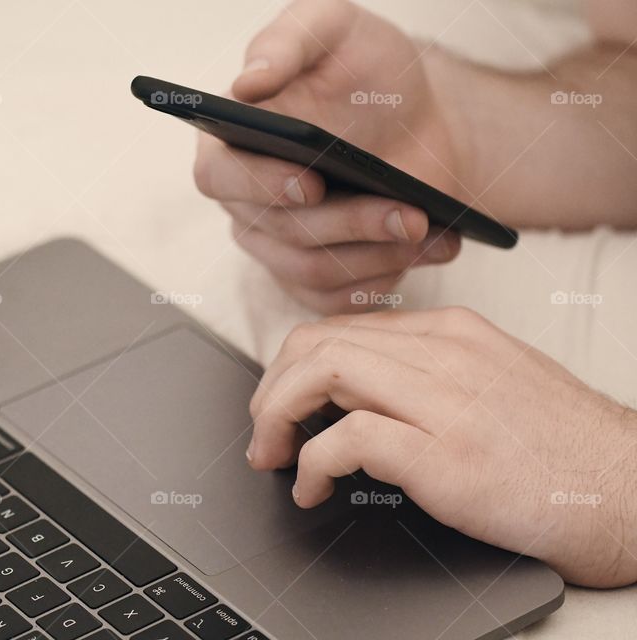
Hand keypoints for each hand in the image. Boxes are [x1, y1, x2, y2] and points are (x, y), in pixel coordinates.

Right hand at [193, 0, 467, 313]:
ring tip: (431, 229)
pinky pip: (335, 301)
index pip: (219, 178)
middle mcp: (244, 203)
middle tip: (408, 212)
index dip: (259, 187)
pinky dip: (383, 281)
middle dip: (349, 225)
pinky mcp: (312, 278)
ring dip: (376, 255)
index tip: (311, 184)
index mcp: (229, 143)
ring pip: (311, 272)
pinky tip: (424, 252)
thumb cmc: (367, 71)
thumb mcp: (333, 28)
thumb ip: (287, 41)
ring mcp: (276, 247)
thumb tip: (246, 83)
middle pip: (278, 234)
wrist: (418, 121)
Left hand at [247, 307, 636, 586]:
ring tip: (272, 456)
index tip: (279, 402)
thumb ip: (426, 374)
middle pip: (319, 346)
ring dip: (277, 418)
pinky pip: (348, 439)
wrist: (630, 490)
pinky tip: (312, 488)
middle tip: (263, 433)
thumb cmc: (560, 446)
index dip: (291, 367)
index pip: (341, 329)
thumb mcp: (492, 382)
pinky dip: (312, 463)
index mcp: (452, 334)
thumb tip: (354, 393)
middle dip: (272, 389)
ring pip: (323, 374)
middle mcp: (444, 355)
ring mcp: (445, 402)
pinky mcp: (446, 456)